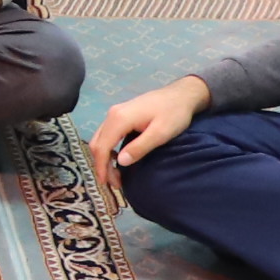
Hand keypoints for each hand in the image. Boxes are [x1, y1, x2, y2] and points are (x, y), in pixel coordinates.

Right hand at [86, 76, 207, 203]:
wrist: (181, 94)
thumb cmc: (174, 113)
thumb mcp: (160, 133)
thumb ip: (140, 147)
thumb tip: (120, 162)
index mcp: (119, 119)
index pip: (102, 147)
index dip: (102, 168)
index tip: (108, 184)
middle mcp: (112, 114)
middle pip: (97, 143)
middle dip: (101, 165)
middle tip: (114, 183)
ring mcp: (115, 113)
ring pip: (100, 139)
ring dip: (103, 158)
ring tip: (115, 174)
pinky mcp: (120, 114)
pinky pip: (106, 134)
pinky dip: (107, 149)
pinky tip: (117, 158)